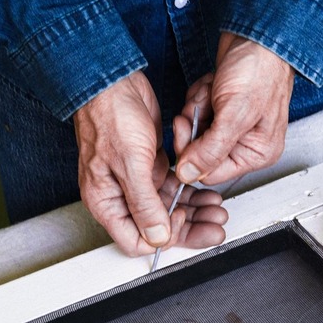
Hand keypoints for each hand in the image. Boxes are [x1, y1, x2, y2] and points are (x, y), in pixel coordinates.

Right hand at [74, 71, 226, 255]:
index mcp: (106, 202)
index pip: (136, 240)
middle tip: (215, 226)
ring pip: (169, 208)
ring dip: (194, 211)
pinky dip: (190, 193)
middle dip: (189, 228)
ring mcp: (137, 182)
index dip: (163, 236)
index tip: (182, 218)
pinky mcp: (150, 166)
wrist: (113, 81)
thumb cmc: (111, 116)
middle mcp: (120, 196)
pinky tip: (207, 194)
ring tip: (216, 210)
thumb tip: (157, 238)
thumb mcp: (130, 164)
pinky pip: (173, 189)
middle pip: (158, 228)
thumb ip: (144, 204)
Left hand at [174, 32, 294, 185]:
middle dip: (195, 125)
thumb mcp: (234, 115)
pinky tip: (212, 84)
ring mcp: (231, 125)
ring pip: (195, 130)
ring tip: (213, 90)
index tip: (187, 130)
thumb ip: (210, 150)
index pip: (211, 173)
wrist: (257, 34)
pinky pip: (196, 112)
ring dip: (196, 107)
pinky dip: (198, 96)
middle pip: (199, 152)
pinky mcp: (220, 108)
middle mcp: (245, 143)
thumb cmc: (259, 69)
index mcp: (257, 153)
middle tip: (200, 107)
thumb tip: (188, 175)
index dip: (193, 155)